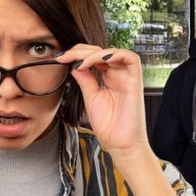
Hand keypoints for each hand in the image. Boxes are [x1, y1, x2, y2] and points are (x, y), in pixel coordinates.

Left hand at [55, 44, 147, 159]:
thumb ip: (85, 80)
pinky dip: (112, 54)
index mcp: (108, 79)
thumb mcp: (90, 98)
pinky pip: (130, 58)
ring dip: (95, 52)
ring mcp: (127, 78)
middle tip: (65, 56)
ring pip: (114, 52)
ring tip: (79, 61)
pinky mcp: (135, 81)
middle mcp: (119, 76)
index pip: (94, 58)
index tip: (60, 58)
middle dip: (81, 51)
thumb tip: (75, 64)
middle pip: (102, 52)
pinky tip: (95, 62)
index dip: (77, 55)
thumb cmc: (109, 127)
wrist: (120, 145)